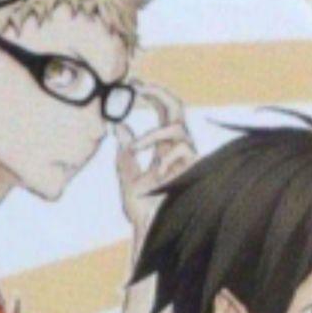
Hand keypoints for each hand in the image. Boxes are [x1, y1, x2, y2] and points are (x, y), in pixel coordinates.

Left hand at [115, 83, 196, 243]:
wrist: (150, 229)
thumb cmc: (141, 207)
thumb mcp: (126, 175)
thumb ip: (125, 152)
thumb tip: (118, 126)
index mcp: (162, 146)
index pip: (163, 110)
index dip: (152, 94)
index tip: (133, 83)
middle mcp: (177, 147)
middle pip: (176, 107)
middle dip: (159, 93)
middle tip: (138, 86)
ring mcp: (186, 156)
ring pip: (177, 126)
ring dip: (153, 133)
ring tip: (135, 149)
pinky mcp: (193, 168)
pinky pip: (181, 148)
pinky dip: (162, 153)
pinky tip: (151, 167)